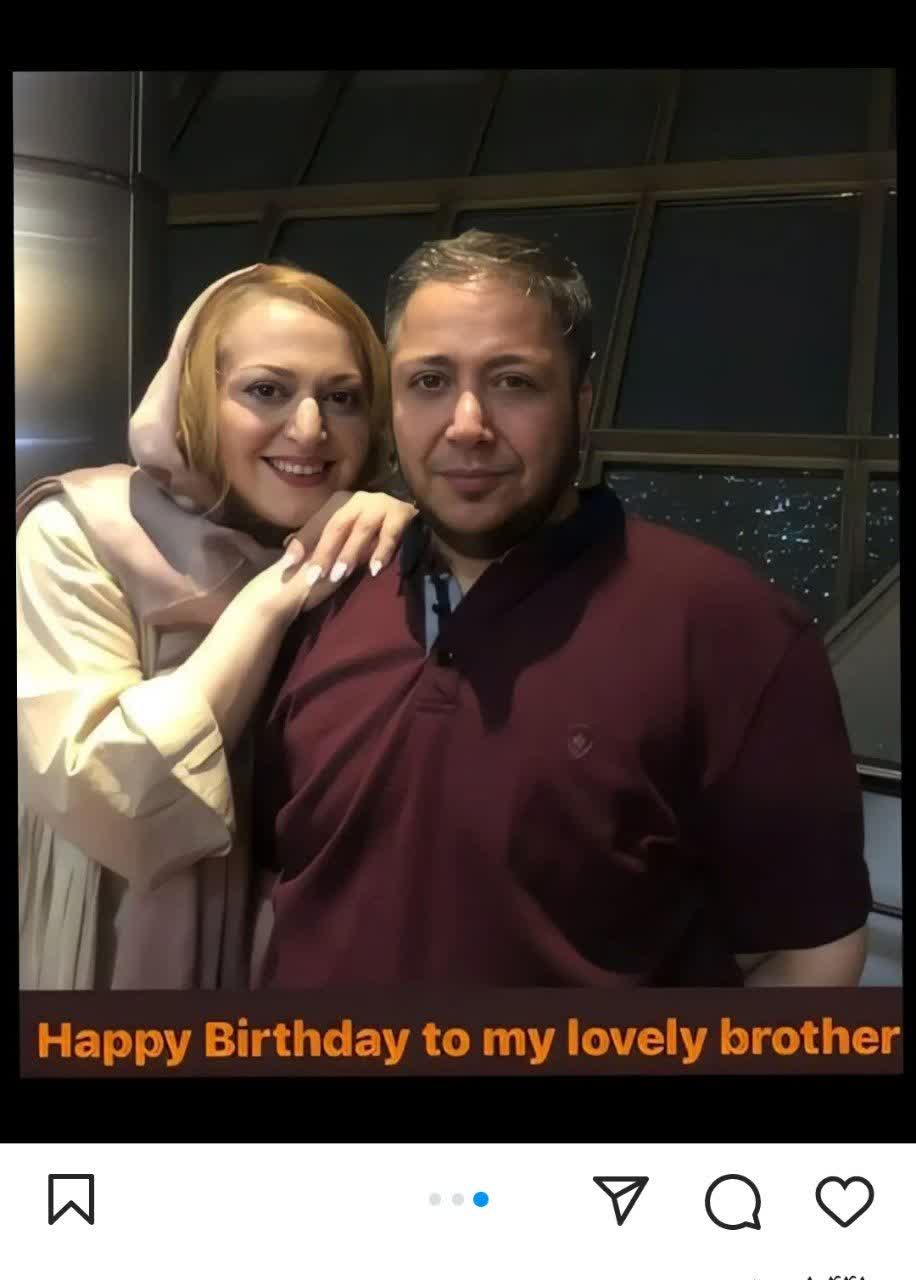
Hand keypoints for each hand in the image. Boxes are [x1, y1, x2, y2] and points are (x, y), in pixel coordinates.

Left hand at [278, 490, 416, 588]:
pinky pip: (390, 533)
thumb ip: (316, 538)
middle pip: (337, 525)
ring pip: (362, 528)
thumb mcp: (342, 535)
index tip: (287, 566)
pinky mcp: (403, 512)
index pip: (317, 524)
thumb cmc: (372, 532)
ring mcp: (382, 503)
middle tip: (314, 577)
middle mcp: (359, 499)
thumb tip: (284, 545)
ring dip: (350, 553)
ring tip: (339, 575)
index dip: (301, 544)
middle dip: (324, 552)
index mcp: (341, 502)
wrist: (416, 521)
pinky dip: (382, 551)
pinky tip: (374, 570)